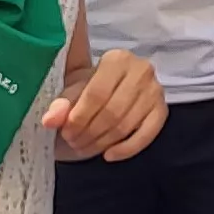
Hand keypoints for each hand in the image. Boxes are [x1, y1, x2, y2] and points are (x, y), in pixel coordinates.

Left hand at [45, 49, 165, 160]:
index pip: (97, 94)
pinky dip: (127, 149)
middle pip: (112, 111)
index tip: (65, 132)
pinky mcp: (162, 110)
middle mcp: (141, 70)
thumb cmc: (89, 88)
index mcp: (117, 59)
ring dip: (103, 142)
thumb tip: (50, 120)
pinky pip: (147, 135)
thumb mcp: (71, 91)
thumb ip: (60, 103)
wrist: (109, 91)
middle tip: (73, 143)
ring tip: (85, 148)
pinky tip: (109, 155)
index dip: (79, 117)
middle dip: (90, 132)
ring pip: (126, 125)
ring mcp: (155, 91)